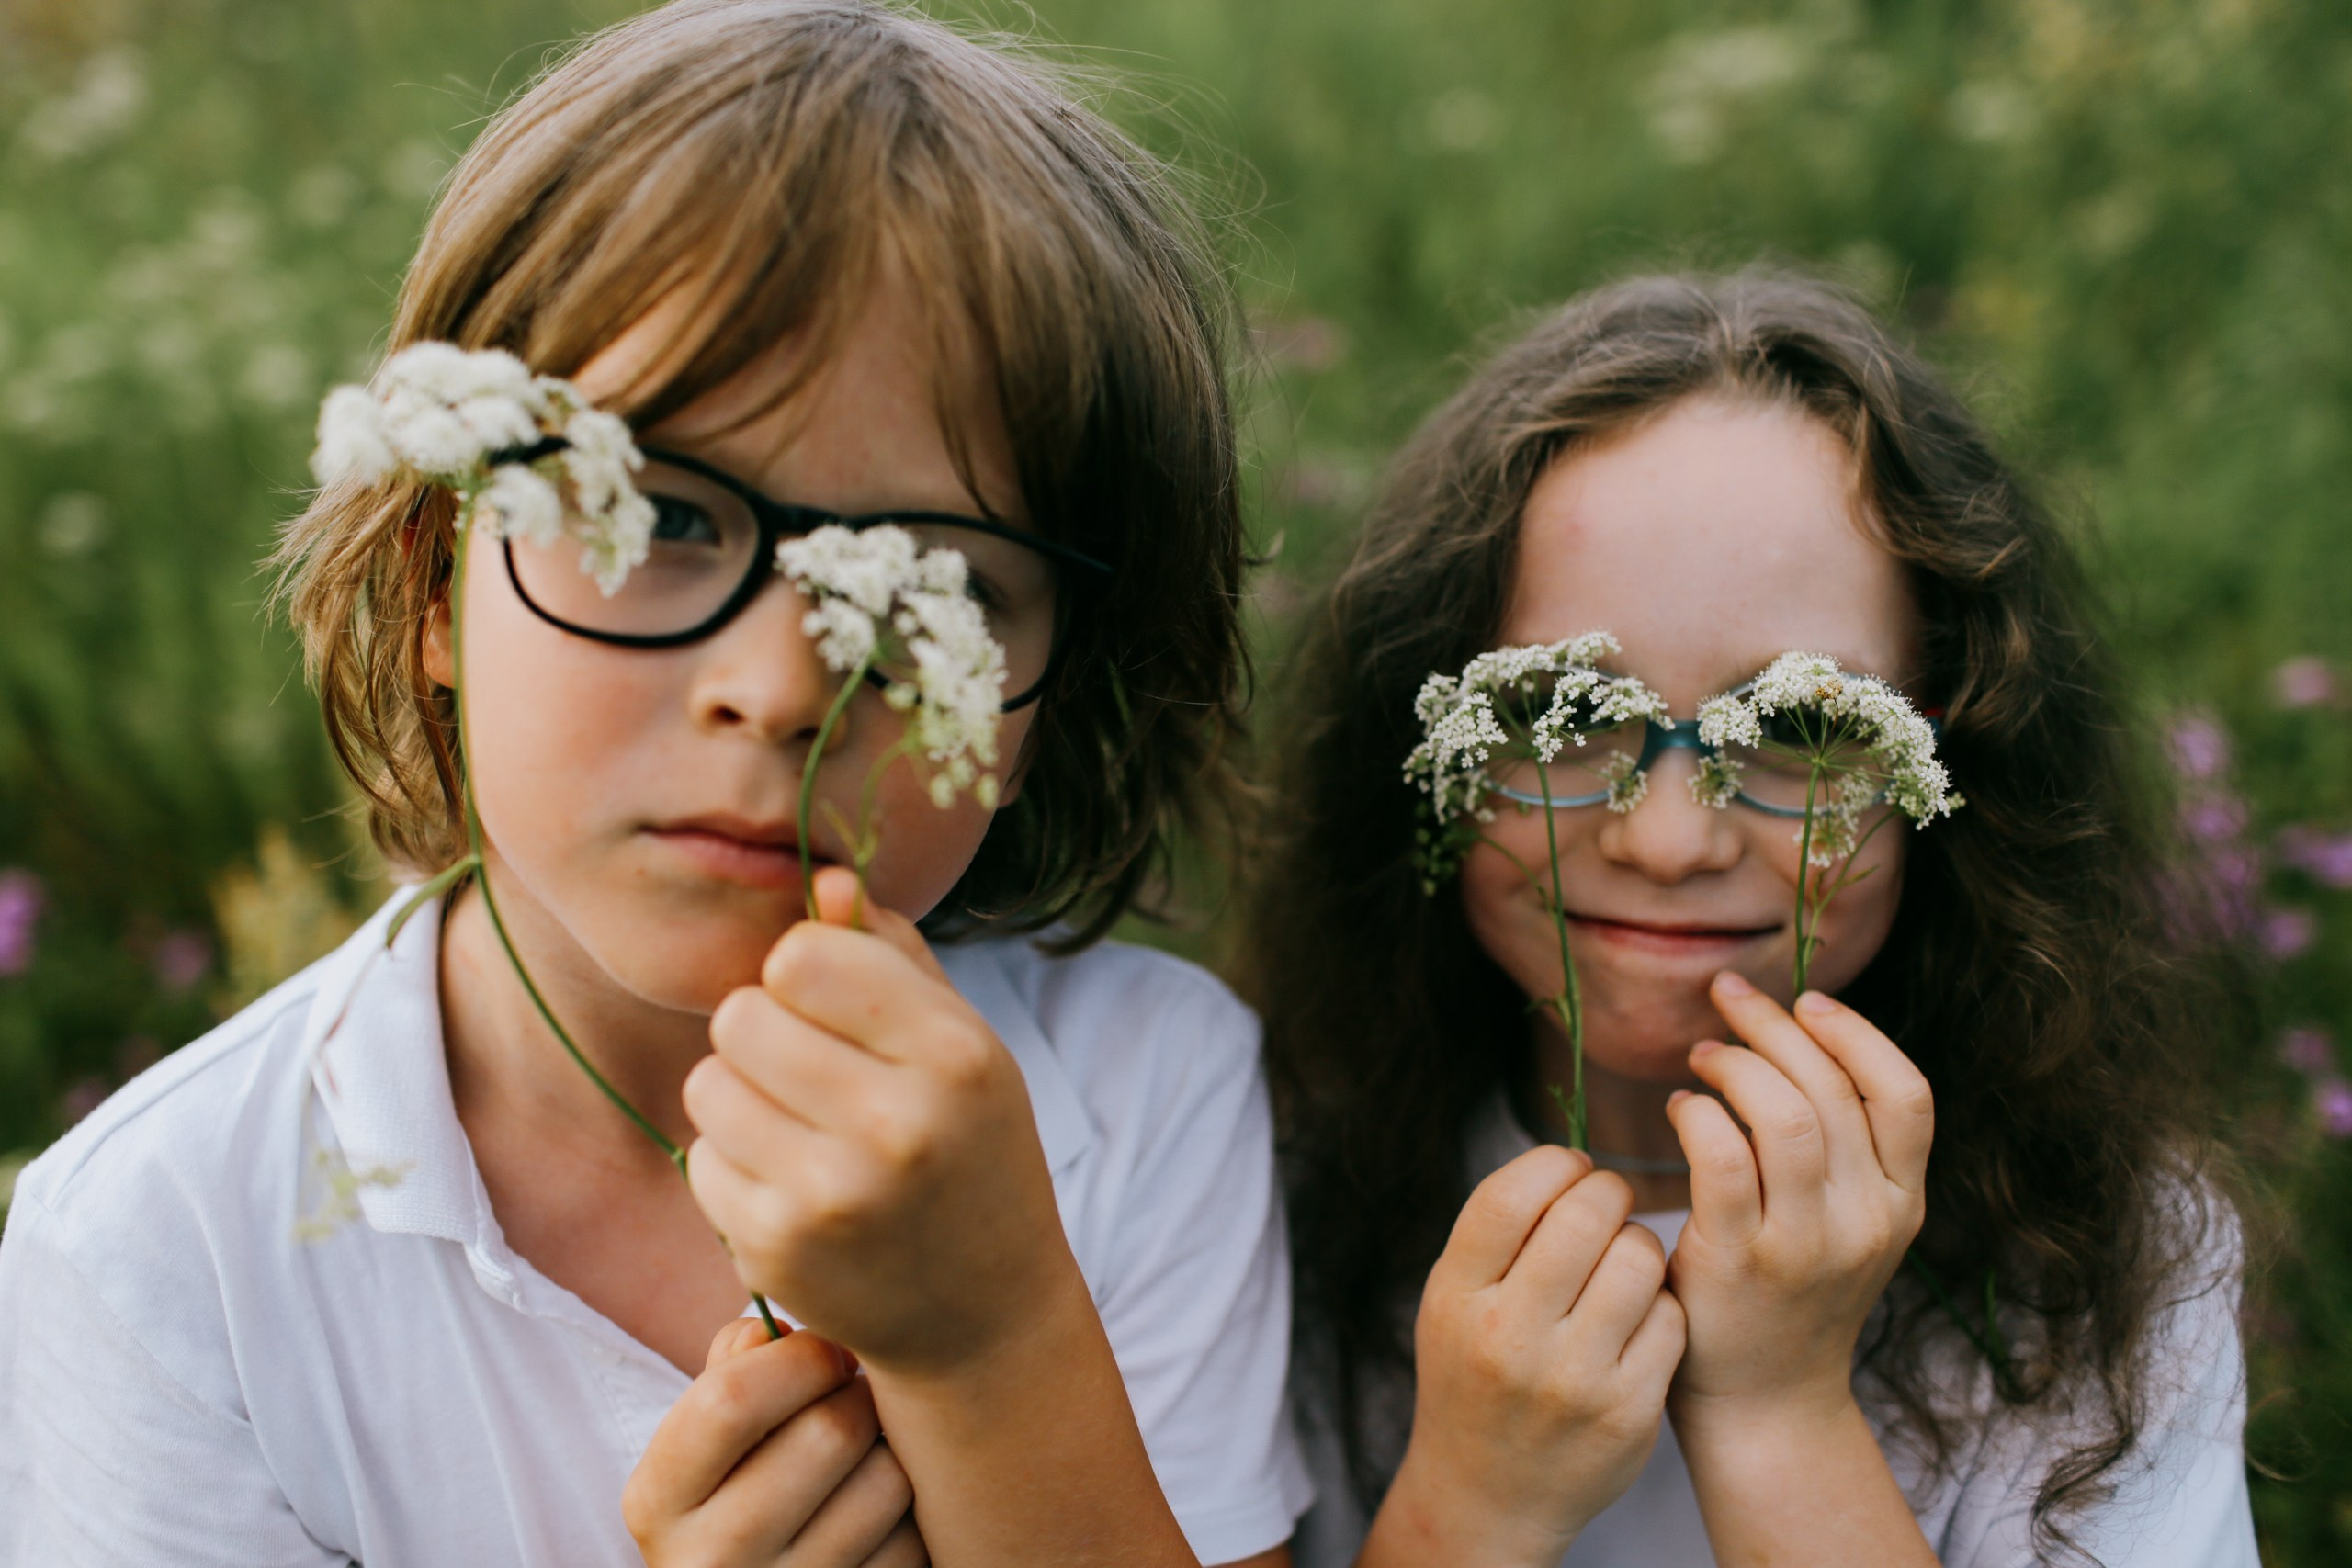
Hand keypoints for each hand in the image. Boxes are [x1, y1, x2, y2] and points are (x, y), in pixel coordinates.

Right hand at [624, 1319, 926, 1567]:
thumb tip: (772, 1330)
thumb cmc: (735, 1489)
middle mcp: (710, 1560)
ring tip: (869, 1448)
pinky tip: (883, 1506)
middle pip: (830, 1432)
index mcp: (658, 1500)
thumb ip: (732, 1370)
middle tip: (856, 1394)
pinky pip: (917, 1534)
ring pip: (888, 1479)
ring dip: (893, 1446)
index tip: (826, 1351)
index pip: (731, 1401)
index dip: (799, 1355)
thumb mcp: (705, 1441)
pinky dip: (914, 1507)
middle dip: (858, 1393)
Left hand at [683, 866, 1074, 1375]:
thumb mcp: (963, 1045)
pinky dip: (734, 1164)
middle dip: (762, 1033)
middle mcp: (898, 1125)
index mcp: (955, 1056)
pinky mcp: (776, 1250)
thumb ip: (893, 957)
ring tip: (798, 1127)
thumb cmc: (970, 1152)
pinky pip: (702, 1158)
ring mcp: (831, 1195)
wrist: (984, 1316)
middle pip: (741, 1015)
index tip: (834, 1009)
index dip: (805, 973)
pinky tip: (790, 1186)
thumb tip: (823, 879)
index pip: (805, 955)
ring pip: (708, 1084)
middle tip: (806, 1071)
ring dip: (739, 1096)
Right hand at [1364, 1147, 1685, 1567]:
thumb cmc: (1473, 1375)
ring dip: (1640, 1244)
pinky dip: (1662, 1304)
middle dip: (1609, 1192)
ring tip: (1623, 1262)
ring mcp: (1573, 1379)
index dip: (1555, 1162)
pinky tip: (1638, 1316)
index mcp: (1457, 1297)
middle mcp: (1509, 1337)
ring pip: (1640, 1257)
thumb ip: (1497, 1233)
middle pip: (1585, 1214)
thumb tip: (1573, 1158)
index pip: (1512, 1194)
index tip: (1570, 1169)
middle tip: (1608, 1205)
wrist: (1487, 1494)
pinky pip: (1671, 1316)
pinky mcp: (1628, 1412)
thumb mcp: (1450, 1301)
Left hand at [1664, 973, 1933, 1422]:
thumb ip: (1847, 1150)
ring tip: (1702, 1055)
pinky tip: (1681, 1109)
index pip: (1907, 1094)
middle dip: (1775, 1027)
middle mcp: (1866, 1222)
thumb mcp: (1850, 1224)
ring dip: (1735, 1065)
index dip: (1856, 1033)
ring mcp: (1806, 1245)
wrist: (1765, 1401)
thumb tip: (1799, 1037)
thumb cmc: (1793, 1293)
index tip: (1806, 1000)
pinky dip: (1698, 1115)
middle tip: (1727, 1000)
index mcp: (1902, 1204)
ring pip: (1786, 1117)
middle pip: (1834, 1090)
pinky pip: (1722, 1159)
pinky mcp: (1740, 1261)